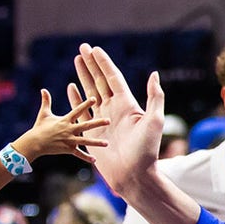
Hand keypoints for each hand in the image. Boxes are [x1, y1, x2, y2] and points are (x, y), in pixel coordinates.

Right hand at [12, 89, 108, 162]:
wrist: (34, 143)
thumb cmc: (39, 128)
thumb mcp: (43, 113)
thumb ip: (46, 101)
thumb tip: (43, 89)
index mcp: (65, 120)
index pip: (77, 110)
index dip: (85, 104)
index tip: (95, 98)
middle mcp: (69, 129)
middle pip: (86, 126)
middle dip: (97, 123)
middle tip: (108, 121)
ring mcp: (69, 140)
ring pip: (85, 141)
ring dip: (96, 143)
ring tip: (106, 143)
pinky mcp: (67, 149)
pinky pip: (78, 154)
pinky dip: (86, 157)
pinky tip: (94, 160)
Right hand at [71, 44, 164, 196]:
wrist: (134, 176)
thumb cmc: (147, 151)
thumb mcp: (154, 121)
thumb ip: (154, 97)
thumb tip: (154, 73)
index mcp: (127, 105)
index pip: (113, 78)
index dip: (103, 63)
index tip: (95, 49)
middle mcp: (114, 109)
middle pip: (100, 80)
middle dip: (91, 64)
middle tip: (81, 47)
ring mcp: (102, 120)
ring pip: (90, 92)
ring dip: (82, 76)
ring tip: (76, 61)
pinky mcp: (93, 132)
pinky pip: (82, 111)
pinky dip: (76, 98)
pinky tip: (70, 87)